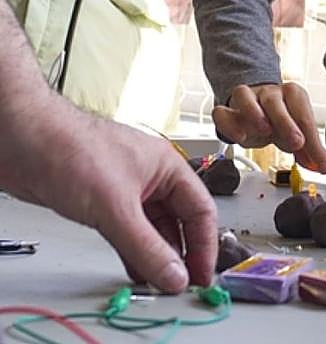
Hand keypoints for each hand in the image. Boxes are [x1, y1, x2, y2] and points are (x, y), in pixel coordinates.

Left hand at [3, 108, 216, 292]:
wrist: (22, 140)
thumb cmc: (70, 148)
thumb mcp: (115, 206)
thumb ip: (146, 246)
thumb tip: (172, 273)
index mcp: (167, 167)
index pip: (200, 210)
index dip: (204, 244)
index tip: (200, 274)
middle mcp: (150, 178)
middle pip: (178, 221)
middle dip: (181, 253)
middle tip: (179, 282)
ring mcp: (125, 190)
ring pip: (152, 228)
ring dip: (156, 254)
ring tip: (157, 280)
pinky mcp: (101, 201)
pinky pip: (128, 231)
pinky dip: (133, 251)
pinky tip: (134, 267)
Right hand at [211, 82, 325, 172]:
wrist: (258, 108)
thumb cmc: (281, 120)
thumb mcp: (298, 135)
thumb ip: (311, 151)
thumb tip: (324, 166)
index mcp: (292, 95)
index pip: (302, 114)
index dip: (309, 134)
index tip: (315, 154)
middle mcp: (269, 93)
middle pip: (274, 101)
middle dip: (286, 122)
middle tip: (296, 143)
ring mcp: (246, 99)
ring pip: (244, 96)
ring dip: (253, 113)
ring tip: (264, 132)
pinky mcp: (227, 110)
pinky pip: (221, 112)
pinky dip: (228, 124)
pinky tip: (240, 138)